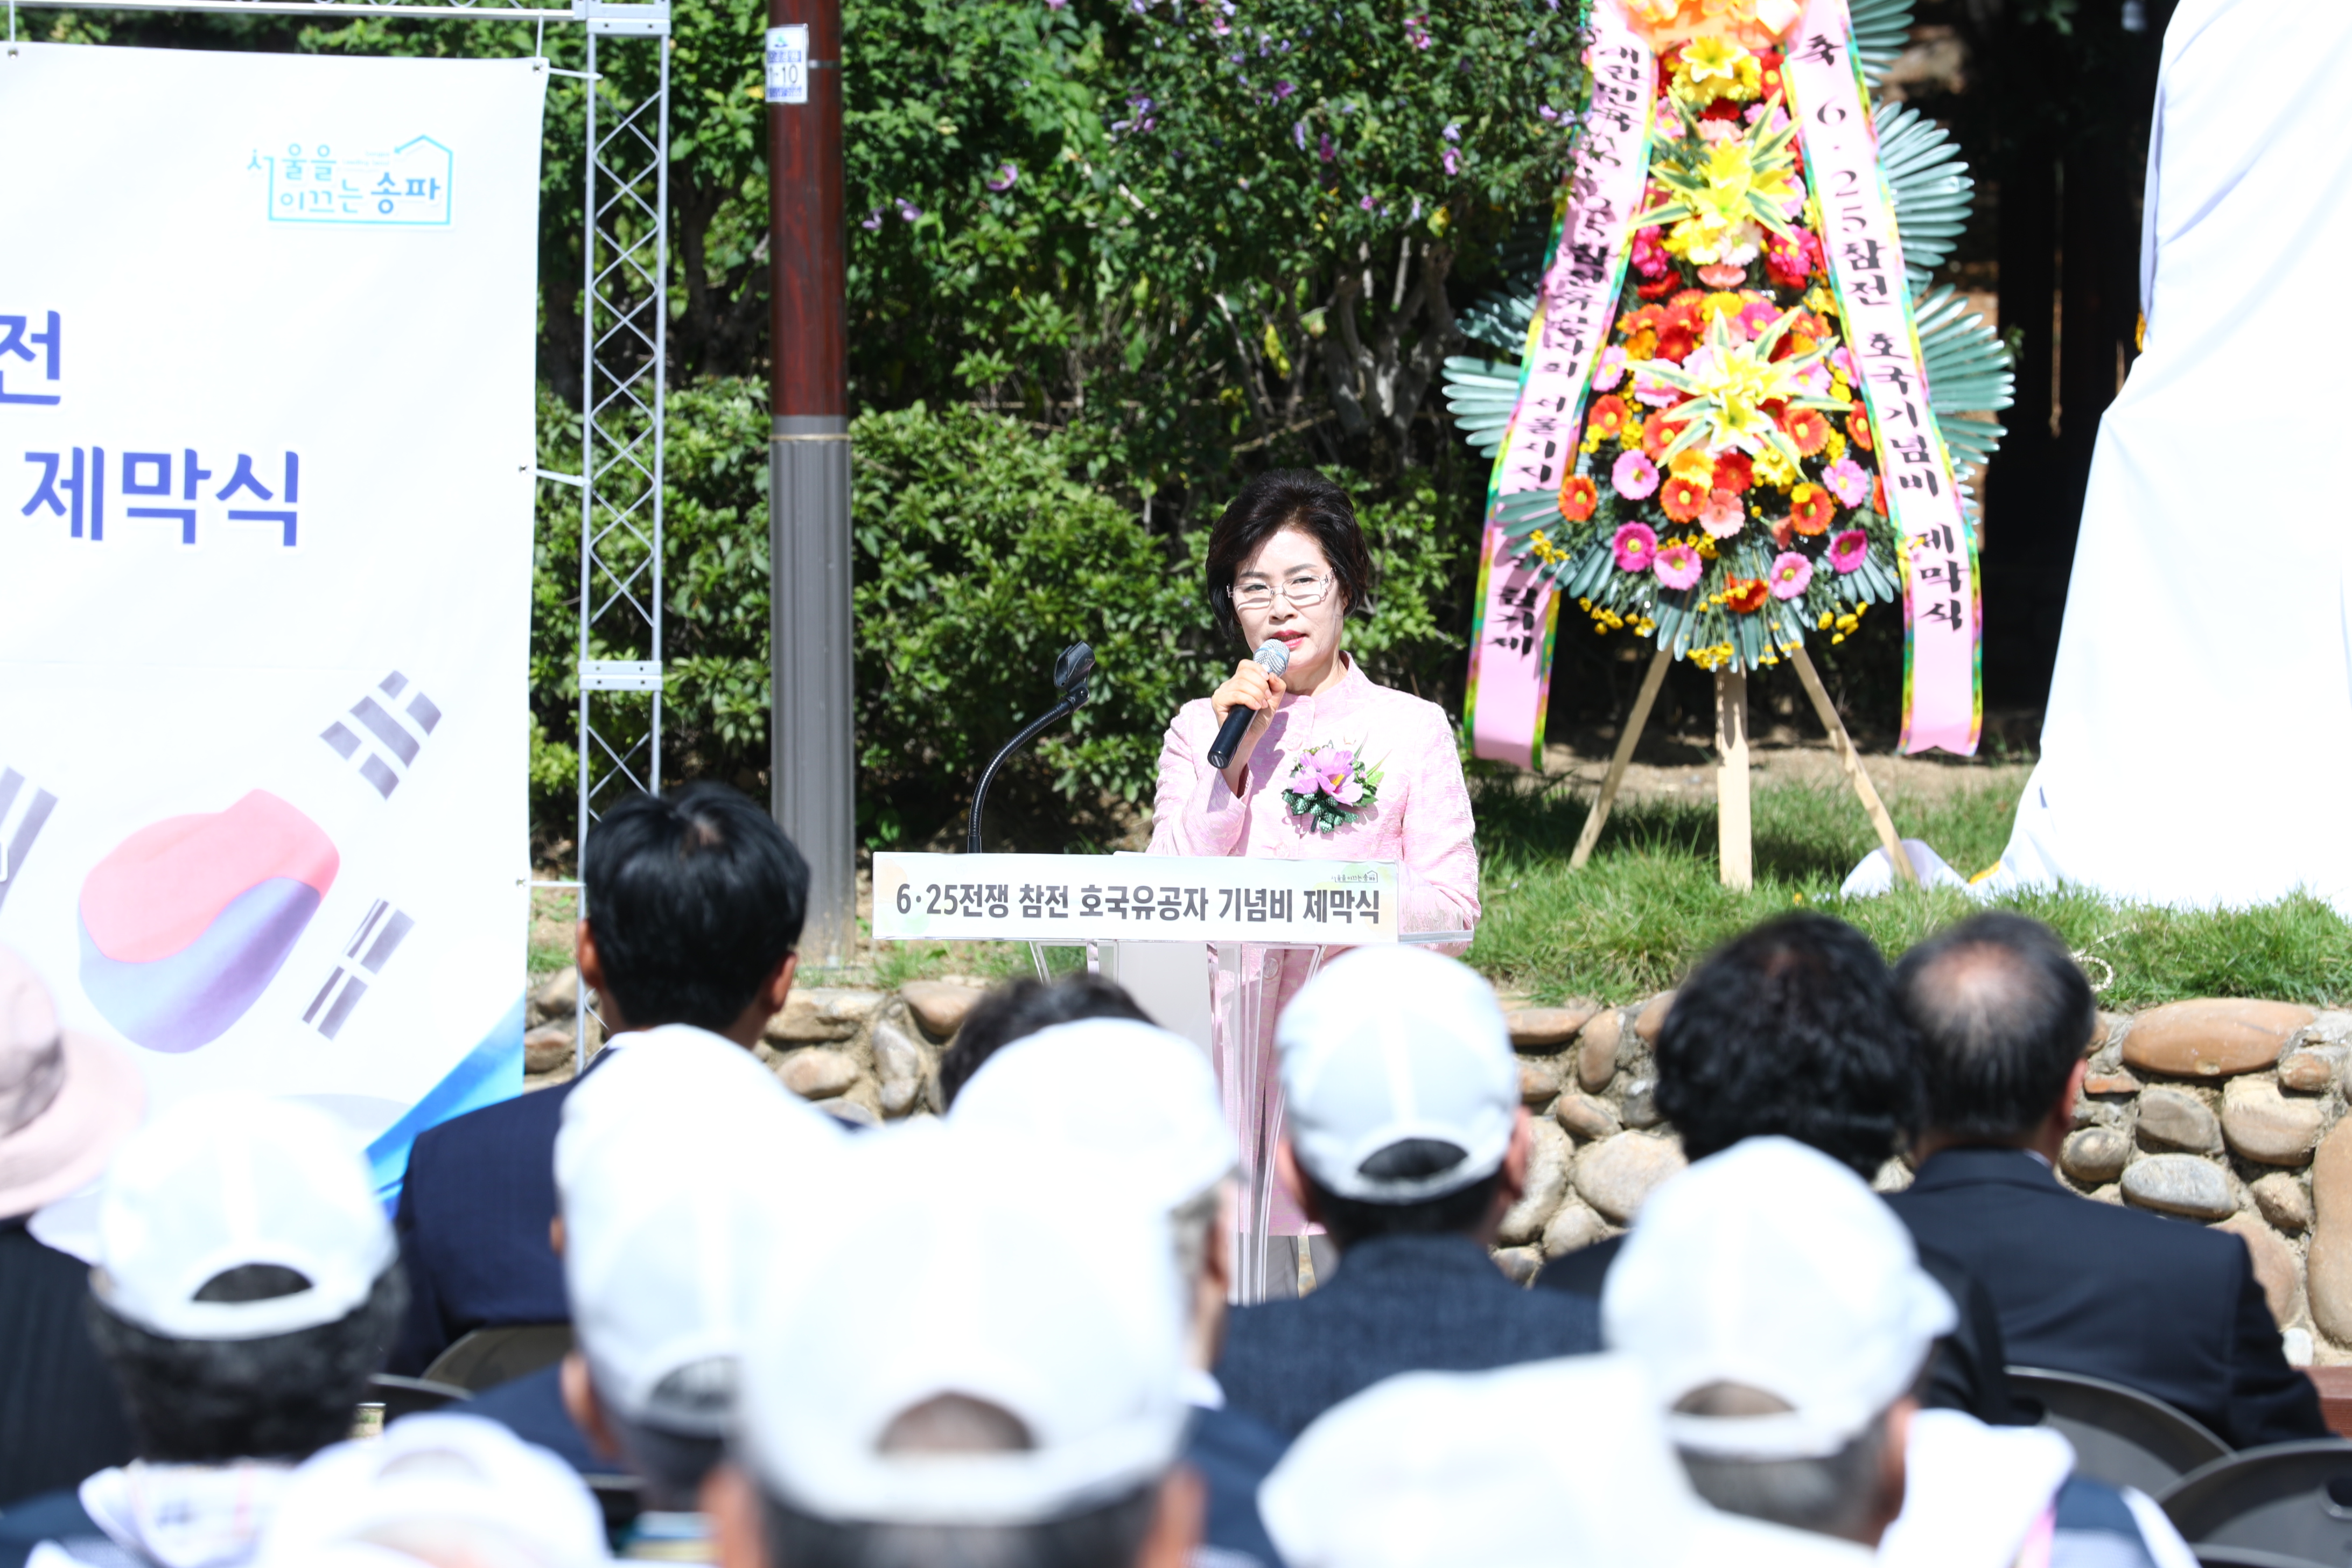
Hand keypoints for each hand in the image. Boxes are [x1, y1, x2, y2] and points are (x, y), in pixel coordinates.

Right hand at [1210, 658, 1285, 792]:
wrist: (1248, 740)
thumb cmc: (1257, 721)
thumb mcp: (1272, 702)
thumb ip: (1277, 687)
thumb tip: (1271, 674)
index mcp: (1239, 681)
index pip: (1245, 665)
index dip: (1258, 669)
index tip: (1268, 681)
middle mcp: (1228, 684)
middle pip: (1245, 673)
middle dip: (1261, 685)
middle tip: (1266, 699)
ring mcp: (1221, 692)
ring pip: (1241, 683)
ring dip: (1257, 694)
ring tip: (1261, 706)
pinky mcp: (1217, 702)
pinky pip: (1235, 694)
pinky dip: (1249, 699)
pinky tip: (1255, 708)